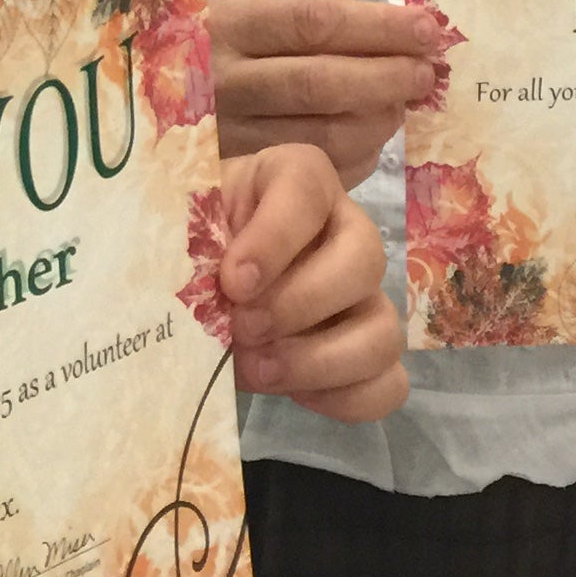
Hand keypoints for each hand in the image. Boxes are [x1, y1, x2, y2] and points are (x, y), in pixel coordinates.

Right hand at [211, 0, 441, 187]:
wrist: (128, 103)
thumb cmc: (201, 51)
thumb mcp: (236, 20)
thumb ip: (300, 29)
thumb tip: (397, 35)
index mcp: (225, 25)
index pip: (315, 23)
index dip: (378, 28)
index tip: (426, 30)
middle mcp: (222, 80)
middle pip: (321, 82)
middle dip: (387, 77)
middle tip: (426, 73)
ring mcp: (226, 135)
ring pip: (320, 136)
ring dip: (376, 122)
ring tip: (402, 105)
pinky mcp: (232, 177)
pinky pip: (307, 172)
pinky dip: (352, 159)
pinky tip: (371, 141)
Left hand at [215, 143, 405, 420]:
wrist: (200, 281)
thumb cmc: (193, 241)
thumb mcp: (186, 227)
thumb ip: (193, 241)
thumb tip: (198, 288)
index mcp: (297, 179)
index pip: (307, 188)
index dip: (275, 238)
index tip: (232, 281)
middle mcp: (346, 229)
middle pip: (364, 259)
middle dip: (298, 304)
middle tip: (241, 328)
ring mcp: (365, 295)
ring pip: (385, 330)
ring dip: (319, 361)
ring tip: (258, 369)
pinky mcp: (366, 351)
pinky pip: (389, 384)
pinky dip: (343, 397)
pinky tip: (292, 391)